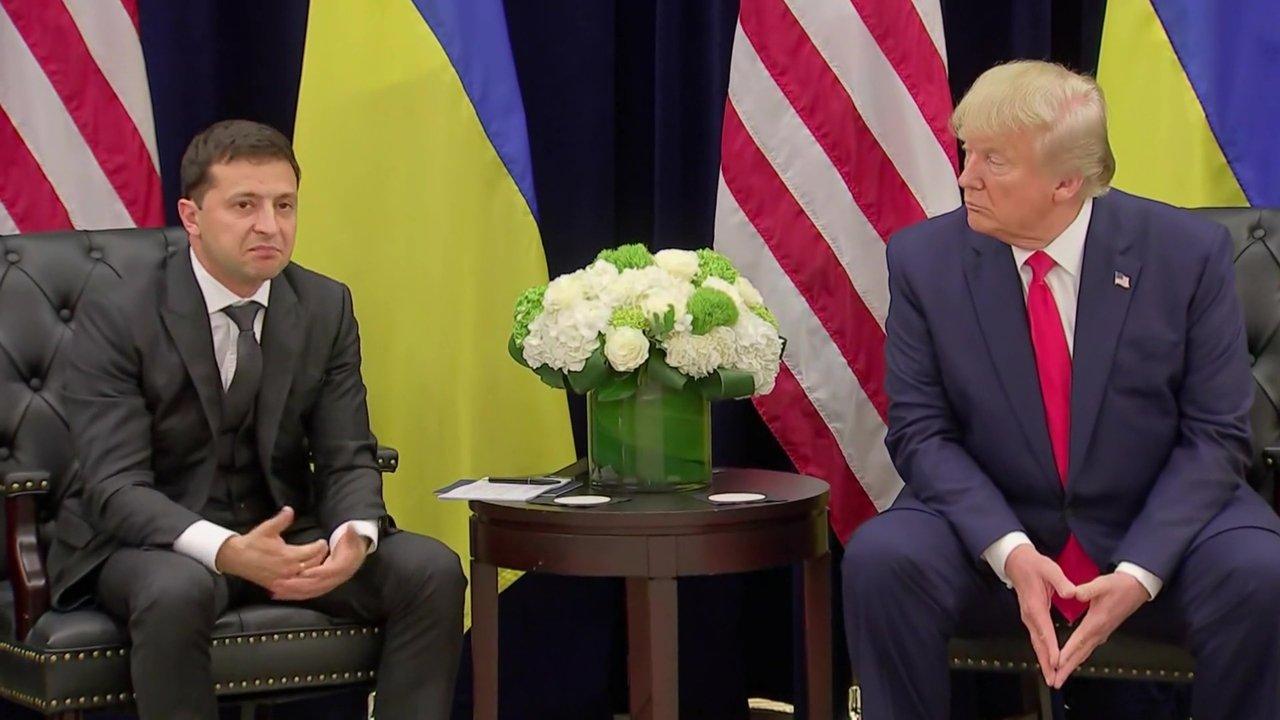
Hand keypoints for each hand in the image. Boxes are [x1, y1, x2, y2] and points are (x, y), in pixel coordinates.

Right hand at [215, 506, 328, 588]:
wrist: (235, 558)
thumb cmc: (252, 542)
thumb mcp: (268, 528)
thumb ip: (282, 519)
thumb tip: (290, 509)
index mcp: (289, 555)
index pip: (313, 552)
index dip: (321, 546)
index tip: (323, 542)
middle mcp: (288, 570)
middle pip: (314, 565)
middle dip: (321, 557)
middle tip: (323, 550)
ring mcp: (283, 580)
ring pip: (306, 577)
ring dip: (314, 570)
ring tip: (318, 562)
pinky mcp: (276, 586)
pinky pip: (295, 586)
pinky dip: (303, 581)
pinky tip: (305, 576)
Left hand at [269, 525, 369, 600]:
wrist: (356, 556)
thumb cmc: (351, 545)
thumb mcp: (353, 537)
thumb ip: (351, 533)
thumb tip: (351, 526)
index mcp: (343, 567)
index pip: (328, 572)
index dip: (316, 573)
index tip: (303, 572)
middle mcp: (335, 579)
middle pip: (315, 585)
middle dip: (297, 585)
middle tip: (280, 582)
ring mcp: (328, 584)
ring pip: (309, 592)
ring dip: (292, 592)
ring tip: (276, 589)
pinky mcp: (320, 587)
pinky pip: (306, 593)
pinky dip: (293, 595)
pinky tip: (278, 594)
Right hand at [1004, 544, 1076, 685]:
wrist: (1016, 561)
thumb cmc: (1034, 564)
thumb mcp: (1049, 568)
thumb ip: (1061, 581)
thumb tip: (1072, 593)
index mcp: (1035, 605)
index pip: (1045, 630)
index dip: (1051, 647)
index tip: (1056, 662)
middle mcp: (1029, 615)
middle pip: (1038, 643)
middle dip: (1045, 663)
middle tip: (1052, 680)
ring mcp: (1028, 617)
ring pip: (1036, 643)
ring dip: (1043, 660)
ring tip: (1051, 676)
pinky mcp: (1030, 617)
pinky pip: (1036, 638)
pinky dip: (1042, 651)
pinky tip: (1047, 660)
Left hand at [1051, 573, 1148, 687]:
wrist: (1136, 587)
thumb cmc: (1119, 585)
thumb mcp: (1102, 584)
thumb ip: (1087, 590)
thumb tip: (1074, 593)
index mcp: (1096, 622)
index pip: (1078, 641)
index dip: (1067, 654)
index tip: (1056, 665)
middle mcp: (1099, 632)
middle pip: (1080, 654)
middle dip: (1067, 669)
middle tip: (1055, 682)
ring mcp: (1102, 633)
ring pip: (1084, 653)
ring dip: (1072, 666)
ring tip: (1060, 676)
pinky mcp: (1103, 631)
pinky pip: (1088, 648)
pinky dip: (1078, 657)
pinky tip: (1072, 661)